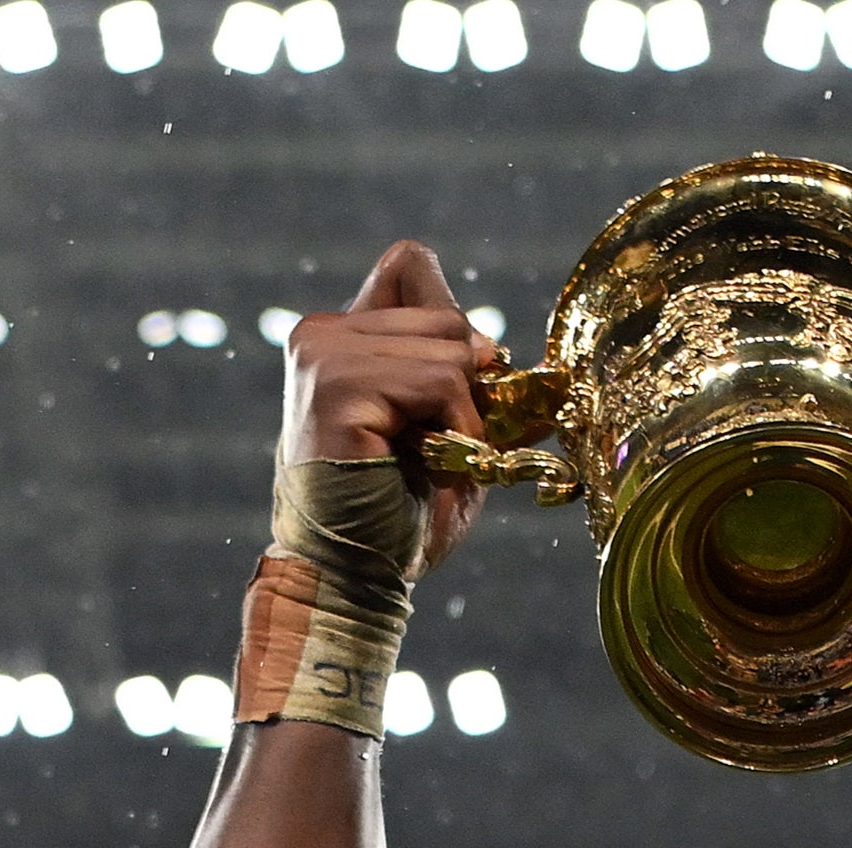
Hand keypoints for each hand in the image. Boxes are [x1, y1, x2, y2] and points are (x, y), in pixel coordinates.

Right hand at [282, 238, 497, 575]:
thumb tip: (532, 362)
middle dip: (467, 383)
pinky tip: (427, 464)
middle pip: (446, 312)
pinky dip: (456, 428)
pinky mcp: (335, 385)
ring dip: (464, 415)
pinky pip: (439, 378)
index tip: (452, 398)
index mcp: (338, 335)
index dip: (452, 328)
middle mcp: (319, 333)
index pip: (410, 266)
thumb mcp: (448, 432)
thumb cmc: (398, 516)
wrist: (354, 577)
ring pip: (450, 345)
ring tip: (430, 461)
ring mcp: (322, 354)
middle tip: (441, 446)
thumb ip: (473, 380)